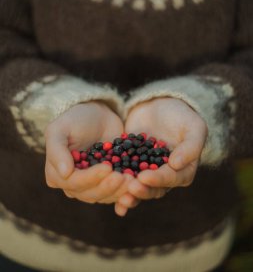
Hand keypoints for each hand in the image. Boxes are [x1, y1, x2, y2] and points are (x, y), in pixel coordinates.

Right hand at [45, 101, 139, 206]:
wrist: (97, 115)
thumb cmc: (75, 119)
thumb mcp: (60, 129)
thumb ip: (57, 150)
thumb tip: (64, 173)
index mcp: (56, 174)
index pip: (74, 183)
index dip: (91, 178)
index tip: (108, 167)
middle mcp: (72, 185)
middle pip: (90, 193)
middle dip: (108, 186)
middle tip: (125, 177)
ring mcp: (91, 186)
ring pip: (104, 196)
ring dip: (119, 191)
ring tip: (133, 180)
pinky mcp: (107, 183)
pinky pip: (116, 192)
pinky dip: (126, 191)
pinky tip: (136, 184)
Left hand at [115, 97, 207, 213]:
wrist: (159, 104)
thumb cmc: (181, 115)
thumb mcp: (194, 127)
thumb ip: (190, 146)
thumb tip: (176, 165)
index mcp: (183, 171)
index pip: (171, 179)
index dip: (159, 180)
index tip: (144, 177)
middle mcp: (164, 176)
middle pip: (154, 189)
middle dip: (142, 190)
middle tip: (130, 188)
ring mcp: (146, 172)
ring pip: (138, 188)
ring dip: (129, 194)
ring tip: (119, 196)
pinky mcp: (129, 165)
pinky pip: (123, 178)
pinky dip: (115, 185)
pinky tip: (105, 187)